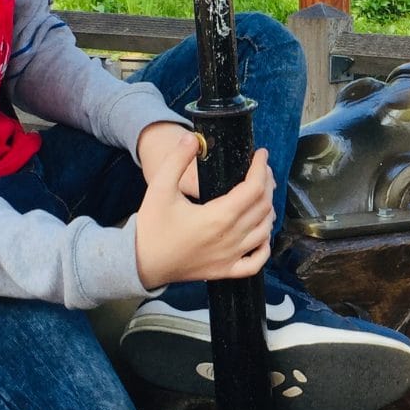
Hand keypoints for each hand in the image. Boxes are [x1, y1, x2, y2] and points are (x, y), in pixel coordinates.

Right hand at [133, 135, 273, 289]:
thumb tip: (193, 138)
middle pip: (263, 207)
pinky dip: (265, 247)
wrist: (141, 263)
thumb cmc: (151, 226)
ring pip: (264, 231)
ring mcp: (230, 257)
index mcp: (218, 217)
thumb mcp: (159, 187)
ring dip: (268, 210)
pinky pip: (256, 262)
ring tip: (262, 194)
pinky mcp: (225, 271)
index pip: (254, 188)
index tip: (260, 154)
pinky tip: (262, 235)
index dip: (261, 168)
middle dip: (267, 184)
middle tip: (262, 169)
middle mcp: (230, 238)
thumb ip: (177, 160)